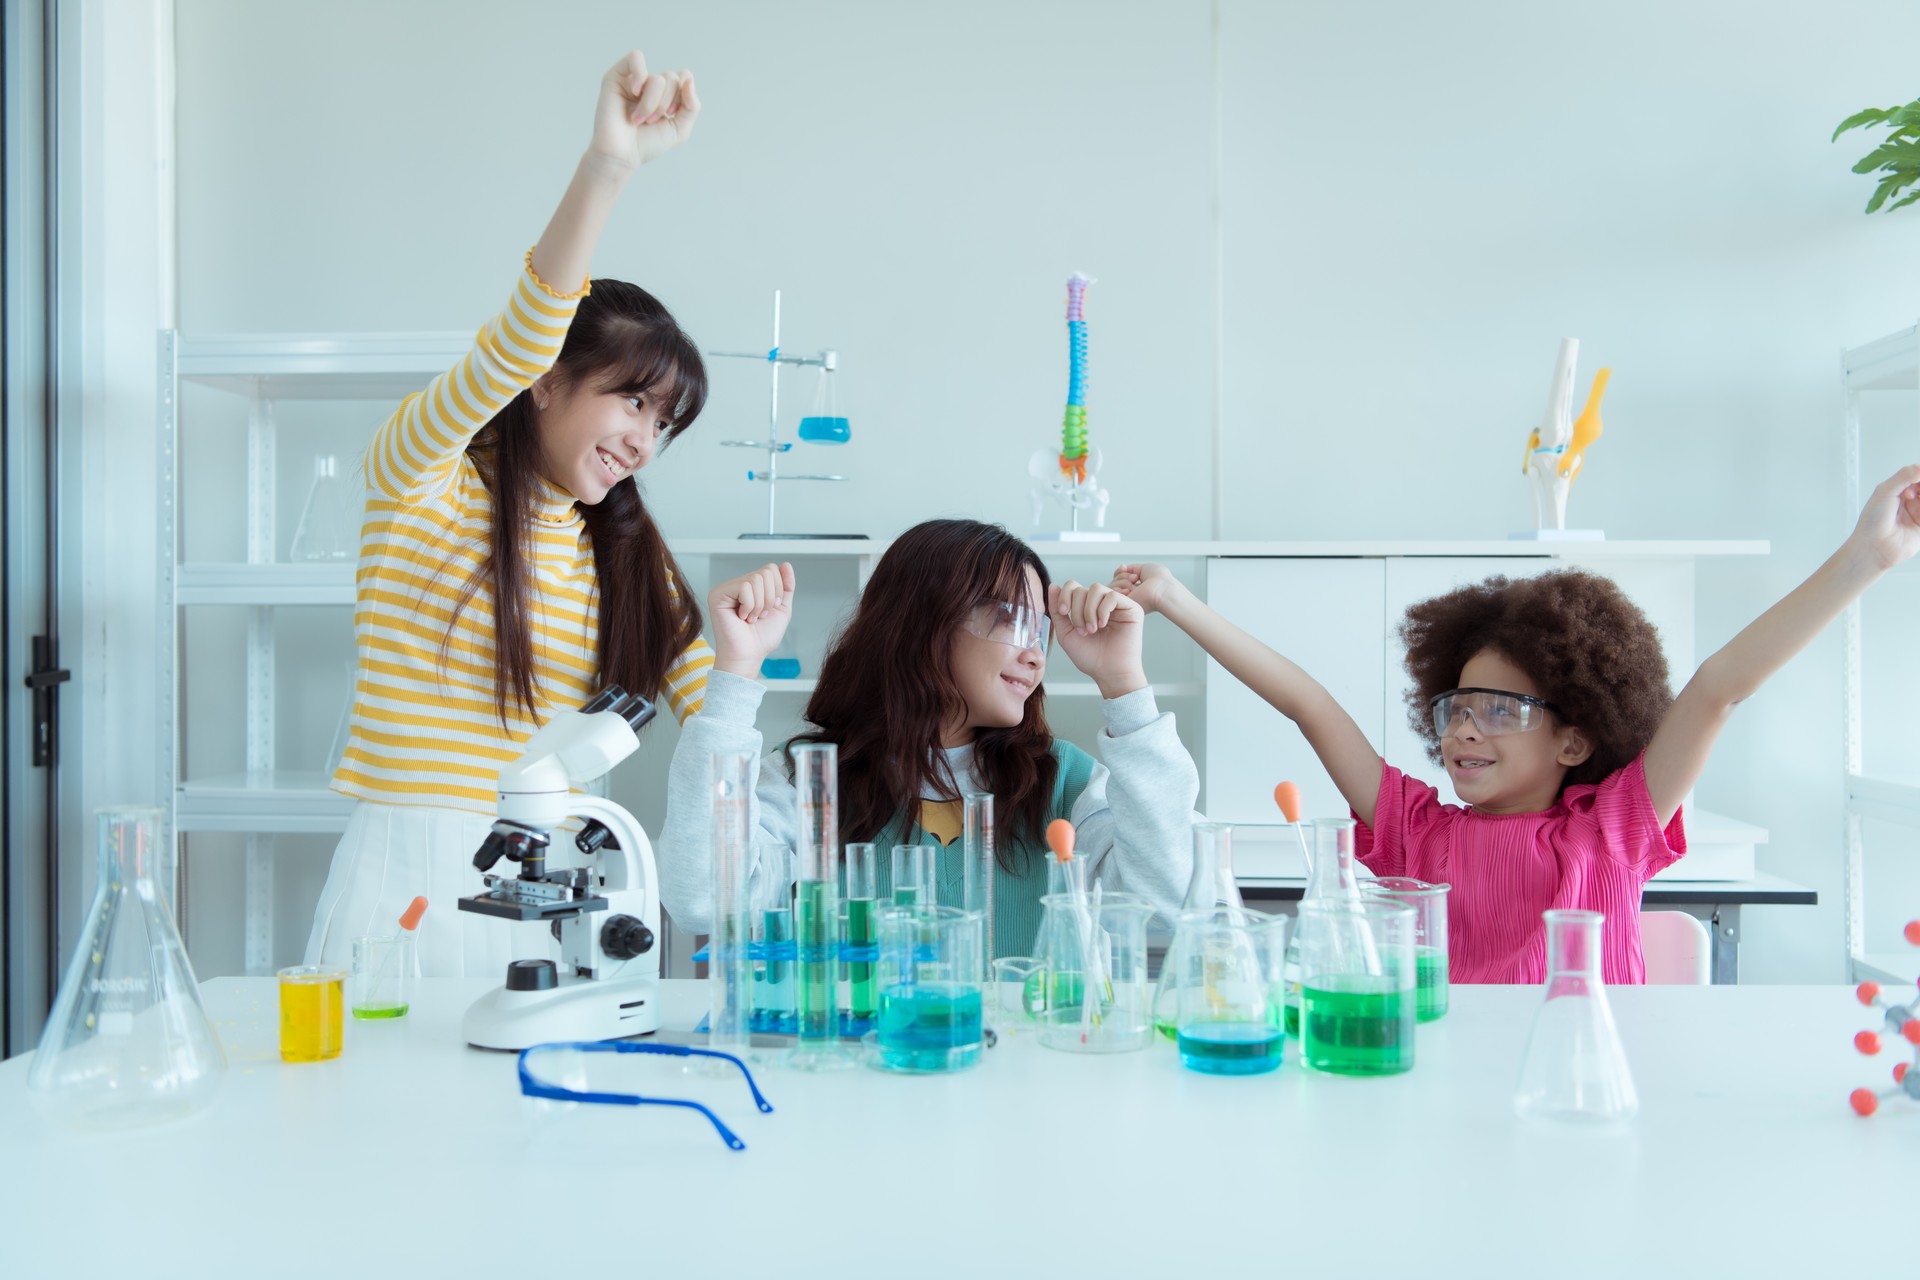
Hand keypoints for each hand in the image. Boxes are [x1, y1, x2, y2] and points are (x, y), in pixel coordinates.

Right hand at [586, 51, 699, 179]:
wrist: (621, 155)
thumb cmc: (646, 144)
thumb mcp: (680, 129)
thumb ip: (692, 106)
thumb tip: (688, 80)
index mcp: (665, 94)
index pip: (684, 78)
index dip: (683, 95)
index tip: (671, 114)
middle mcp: (649, 85)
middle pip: (672, 78)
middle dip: (666, 104)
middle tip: (651, 121)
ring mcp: (633, 80)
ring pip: (658, 78)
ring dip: (653, 103)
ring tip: (640, 118)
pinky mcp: (615, 77)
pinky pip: (636, 57)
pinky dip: (640, 74)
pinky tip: (635, 92)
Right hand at [708, 563, 794, 677]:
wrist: (749, 655)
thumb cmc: (761, 637)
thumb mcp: (781, 609)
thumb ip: (786, 587)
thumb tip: (786, 564)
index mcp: (751, 586)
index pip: (771, 569)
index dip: (778, 589)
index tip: (770, 608)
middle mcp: (737, 584)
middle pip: (765, 572)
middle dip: (770, 598)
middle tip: (759, 615)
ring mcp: (726, 588)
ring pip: (756, 579)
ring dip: (760, 604)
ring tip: (751, 618)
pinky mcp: (718, 594)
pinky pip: (745, 587)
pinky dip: (750, 605)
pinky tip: (742, 617)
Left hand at [1049, 579, 1146, 698]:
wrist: (1109, 673)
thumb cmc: (1090, 657)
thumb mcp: (1066, 633)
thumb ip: (1057, 611)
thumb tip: (1053, 585)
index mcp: (1086, 607)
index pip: (1073, 587)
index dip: (1064, 595)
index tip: (1063, 612)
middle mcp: (1101, 603)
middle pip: (1082, 589)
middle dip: (1077, 610)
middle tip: (1083, 631)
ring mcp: (1117, 604)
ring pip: (1096, 588)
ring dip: (1089, 610)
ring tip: (1092, 629)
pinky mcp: (1131, 608)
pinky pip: (1112, 595)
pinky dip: (1103, 610)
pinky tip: (1103, 625)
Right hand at [1110, 562, 1186, 615]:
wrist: (1162, 588)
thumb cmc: (1159, 579)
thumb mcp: (1144, 568)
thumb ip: (1131, 568)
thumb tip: (1122, 567)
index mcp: (1136, 588)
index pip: (1119, 579)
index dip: (1120, 572)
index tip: (1125, 568)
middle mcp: (1130, 595)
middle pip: (1113, 582)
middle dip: (1121, 575)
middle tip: (1135, 577)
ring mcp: (1125, 600)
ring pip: (1110, 586)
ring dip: (1121, 580)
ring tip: (1134, 582)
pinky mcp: (1121, 605)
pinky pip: (1110, 592)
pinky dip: (1119, 586)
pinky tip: (1130, 589)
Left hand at [1848, 464, 1919, 571]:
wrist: (1873, 547)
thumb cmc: (1872, 522)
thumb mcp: (1884, 492)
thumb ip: (1904, 477)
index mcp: (1897, 489)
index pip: (1917, 475)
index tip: (1919, 476)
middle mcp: (1909, 500)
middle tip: (1914, 495)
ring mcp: (1918, 512)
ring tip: (1914, 501)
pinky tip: (1918, 514)